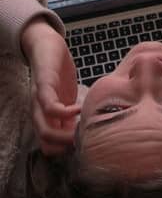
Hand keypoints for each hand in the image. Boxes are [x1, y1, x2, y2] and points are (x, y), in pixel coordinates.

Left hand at [20, 17, 80, 155]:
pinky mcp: (43, 86)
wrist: (47, 47)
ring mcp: (40, 101)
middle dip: (66, 147)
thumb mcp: (68, 98)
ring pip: (44, 130)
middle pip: (46, 143)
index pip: (51, 145)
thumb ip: (71, 116)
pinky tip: (80, 108)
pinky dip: (66, 112)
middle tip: (86, 142)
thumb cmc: (59, 73)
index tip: (86, 146)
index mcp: (47, 118)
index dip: (67, 150)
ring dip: (64, 135)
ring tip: (82, 131)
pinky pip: (50, 107)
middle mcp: (40, 114)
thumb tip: (86, 131)